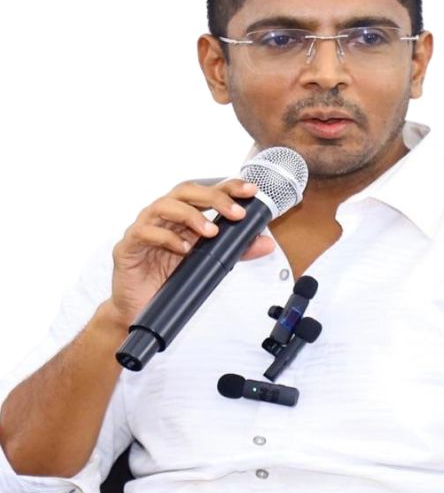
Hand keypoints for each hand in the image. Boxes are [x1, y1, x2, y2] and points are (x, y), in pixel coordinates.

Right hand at [107, 179, 274, 326]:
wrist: (140, 305)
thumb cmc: (171, 277)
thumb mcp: (210, 261)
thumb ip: (236, 250)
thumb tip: (266, 243)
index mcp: (183, 214)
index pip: (205, 191)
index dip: (228, 187)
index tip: (251, 190)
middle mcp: (162, 215)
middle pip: (185, 191)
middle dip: (214, 198)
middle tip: (237, 213)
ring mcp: (144, 228)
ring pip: (163, 206)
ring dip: (192, 216)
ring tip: (212, 232)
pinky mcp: (128, 246)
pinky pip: (145, 233)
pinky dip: (167, 238)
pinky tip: (184, 249)